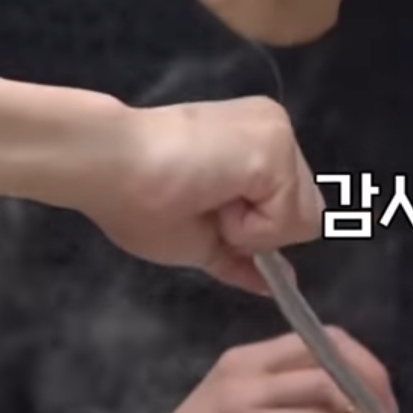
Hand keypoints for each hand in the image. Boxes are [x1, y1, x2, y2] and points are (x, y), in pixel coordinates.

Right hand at [79, 96, 323, 291]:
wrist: (107, 164)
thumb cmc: (135, 199)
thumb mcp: (199, 238)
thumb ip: (242, 258)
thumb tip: (280, 283)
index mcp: (255, 142)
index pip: (289, 207)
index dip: (252, 229)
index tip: (206, 210)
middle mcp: (275, 129)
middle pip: (306, 213)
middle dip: (257, 230)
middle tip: (205, 205)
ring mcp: (278, 134)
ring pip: (304, 218)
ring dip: (252, 229)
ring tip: (206, 199)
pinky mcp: (275, 147)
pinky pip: (290, 218)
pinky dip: (251, 227)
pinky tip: (213, 197)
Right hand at [169, 329, 397, 412]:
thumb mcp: (239, 399)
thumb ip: (286, 385)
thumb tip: (355, 391)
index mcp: (245, 360)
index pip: (320, 340)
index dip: (362, 363)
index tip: (382, 393)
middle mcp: (243, 378)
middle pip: (327, 374)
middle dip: (367, 397)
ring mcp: (243, 410)